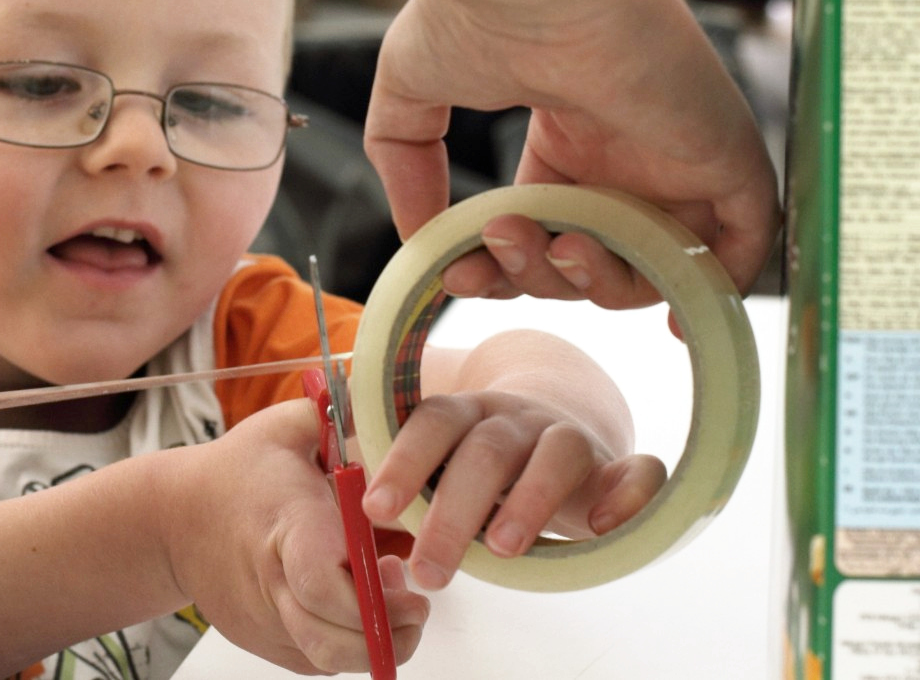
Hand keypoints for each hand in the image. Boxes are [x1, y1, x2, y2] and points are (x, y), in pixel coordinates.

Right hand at [167, 400, 429, 672]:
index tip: (400, 573)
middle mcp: (273, 582)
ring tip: (391, 605)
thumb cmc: (240, 469)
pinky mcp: (265, 642)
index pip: (321, 581)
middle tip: (413, 600)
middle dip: (390, 633)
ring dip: (376, 645)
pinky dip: (350, 647)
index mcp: (286, 526)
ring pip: (329, 659)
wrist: (174, 518)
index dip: (371, 596)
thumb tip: (390, 400)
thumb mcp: (286, 427)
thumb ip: (341, 415)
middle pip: (330, 639)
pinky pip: (319, 662)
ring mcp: (266, 620)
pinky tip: (359, 609)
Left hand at [362, 388, 666, 589]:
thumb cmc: (483, 466)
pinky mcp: (618, 466)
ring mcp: (567, 437)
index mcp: (462, 415)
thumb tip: (345, 497)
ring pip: (555, 454)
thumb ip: (401, 479)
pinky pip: (640, 471)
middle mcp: (514, 420)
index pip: (429, 424)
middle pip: (483, 451)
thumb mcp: (439, 466)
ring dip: (528, 501)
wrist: (559, 429)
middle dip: (453, 512)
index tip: (375, 510)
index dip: (403, 463)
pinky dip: (631, 495)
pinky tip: (604, 527)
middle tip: (428, 569)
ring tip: (502, 552)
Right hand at [363, 0, 780, 310]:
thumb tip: (416, 236)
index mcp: (566, 128)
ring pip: (653, 260)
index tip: (458, 271)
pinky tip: (669, 314)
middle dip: (539, 275)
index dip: (505, 265)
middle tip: (496, 249)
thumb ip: (408, 164)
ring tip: (551, 249)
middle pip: (596, 254)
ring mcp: (674, 150)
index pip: (549, 225)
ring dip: (597, 284)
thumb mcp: (411, 96)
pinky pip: (740, 241)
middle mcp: (625, 143)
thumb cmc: (471, 10)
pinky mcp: (721, 152)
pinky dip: (713, 284)